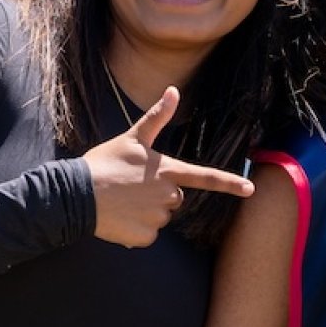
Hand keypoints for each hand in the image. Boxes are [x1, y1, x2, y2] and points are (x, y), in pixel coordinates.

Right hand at [83, 86, 253, 247]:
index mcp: (167, 170)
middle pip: (175, 197)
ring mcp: (157, 217)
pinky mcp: (145, 237)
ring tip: (121, 200)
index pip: (205, 177)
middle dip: (158, 194)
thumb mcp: (131, 138)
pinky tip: (118, 218)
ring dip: (145, 211)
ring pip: (161, 217)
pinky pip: (147, 235)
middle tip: (131, 186)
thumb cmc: (103, 163)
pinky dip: (135, 230)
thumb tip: (174, 89)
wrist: (74, 194)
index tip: (251, 189)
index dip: (229, 183)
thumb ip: (158, 117)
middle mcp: (168, 195)